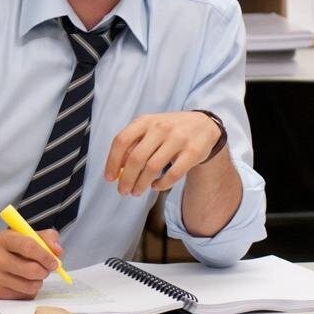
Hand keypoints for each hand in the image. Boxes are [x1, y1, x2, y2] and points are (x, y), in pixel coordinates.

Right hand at [0, 228, 62, 299]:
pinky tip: (22, 281)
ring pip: (30, 286)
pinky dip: (29, 289)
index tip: (54, 261)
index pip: (28, 246)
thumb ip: (44, 238)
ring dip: (38, 281)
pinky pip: (24, 295)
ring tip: (33, 274)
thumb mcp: (21, 235)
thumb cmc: (4, 247)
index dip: (46, 255)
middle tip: (46, 268)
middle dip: (45, 270)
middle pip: (31, 270)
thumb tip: (58, 251)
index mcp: (2, 239)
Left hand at [105, 111, 223, 195]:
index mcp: (145, 121)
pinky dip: (161, 184)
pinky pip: (173, 174)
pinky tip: (156, 186)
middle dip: (126, 179)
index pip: (122, 141)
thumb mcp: (150, 128)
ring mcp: (178, 139)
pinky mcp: (193, 152)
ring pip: (153, 168)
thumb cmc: (169, 130)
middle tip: (123, 191)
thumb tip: (117, 168)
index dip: (112, 162)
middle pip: (136, 158)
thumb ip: (133, 144)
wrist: (204, 124)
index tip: (109, 178)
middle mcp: (160, 128)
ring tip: (136, 192)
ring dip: (141, 184)